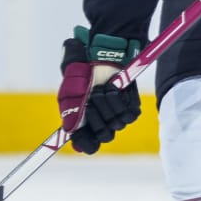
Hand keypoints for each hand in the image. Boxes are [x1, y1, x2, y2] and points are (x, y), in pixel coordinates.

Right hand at [58, 28, 141, 153]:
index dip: (87, 144)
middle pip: (105, 137)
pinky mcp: (132, 106)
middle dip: (96, 119)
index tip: (81, 136)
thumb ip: (70, 115)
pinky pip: (129, 114)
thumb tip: (72, 137)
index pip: (90, 146)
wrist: (97, 55)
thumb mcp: (69, 94)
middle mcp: (103, 122)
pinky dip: (117, 100)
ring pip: (117, 124)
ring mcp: (118, 115)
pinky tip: (111, 87)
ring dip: (105, 104)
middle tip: (89, 102)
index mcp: (86, 124)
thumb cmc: (80, 73)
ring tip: (99, 88)